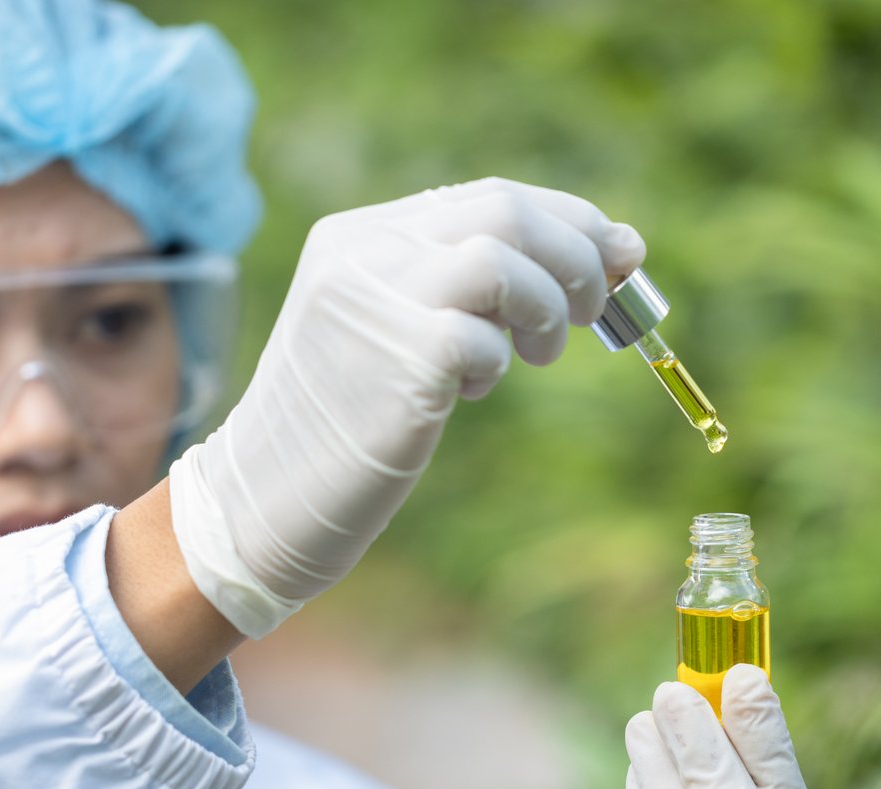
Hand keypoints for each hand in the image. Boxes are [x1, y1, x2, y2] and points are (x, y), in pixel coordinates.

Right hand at [168, 177, 644, 635]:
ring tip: (539, 354)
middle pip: (506, 209)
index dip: (571, 221)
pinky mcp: (397, 357)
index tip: (621, 254)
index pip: (489, 196)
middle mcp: (361, 252)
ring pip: (502, 256)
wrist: (260, 500)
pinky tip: (470, 392)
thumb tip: (604, 256)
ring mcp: (375, 299)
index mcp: (358, 236)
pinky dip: (500, 360)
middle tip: (595, 310)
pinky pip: (485, 334)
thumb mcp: (393, 332)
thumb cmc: (342, 425)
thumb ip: (462, 288)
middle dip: (578, 255)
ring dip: (549, 306)